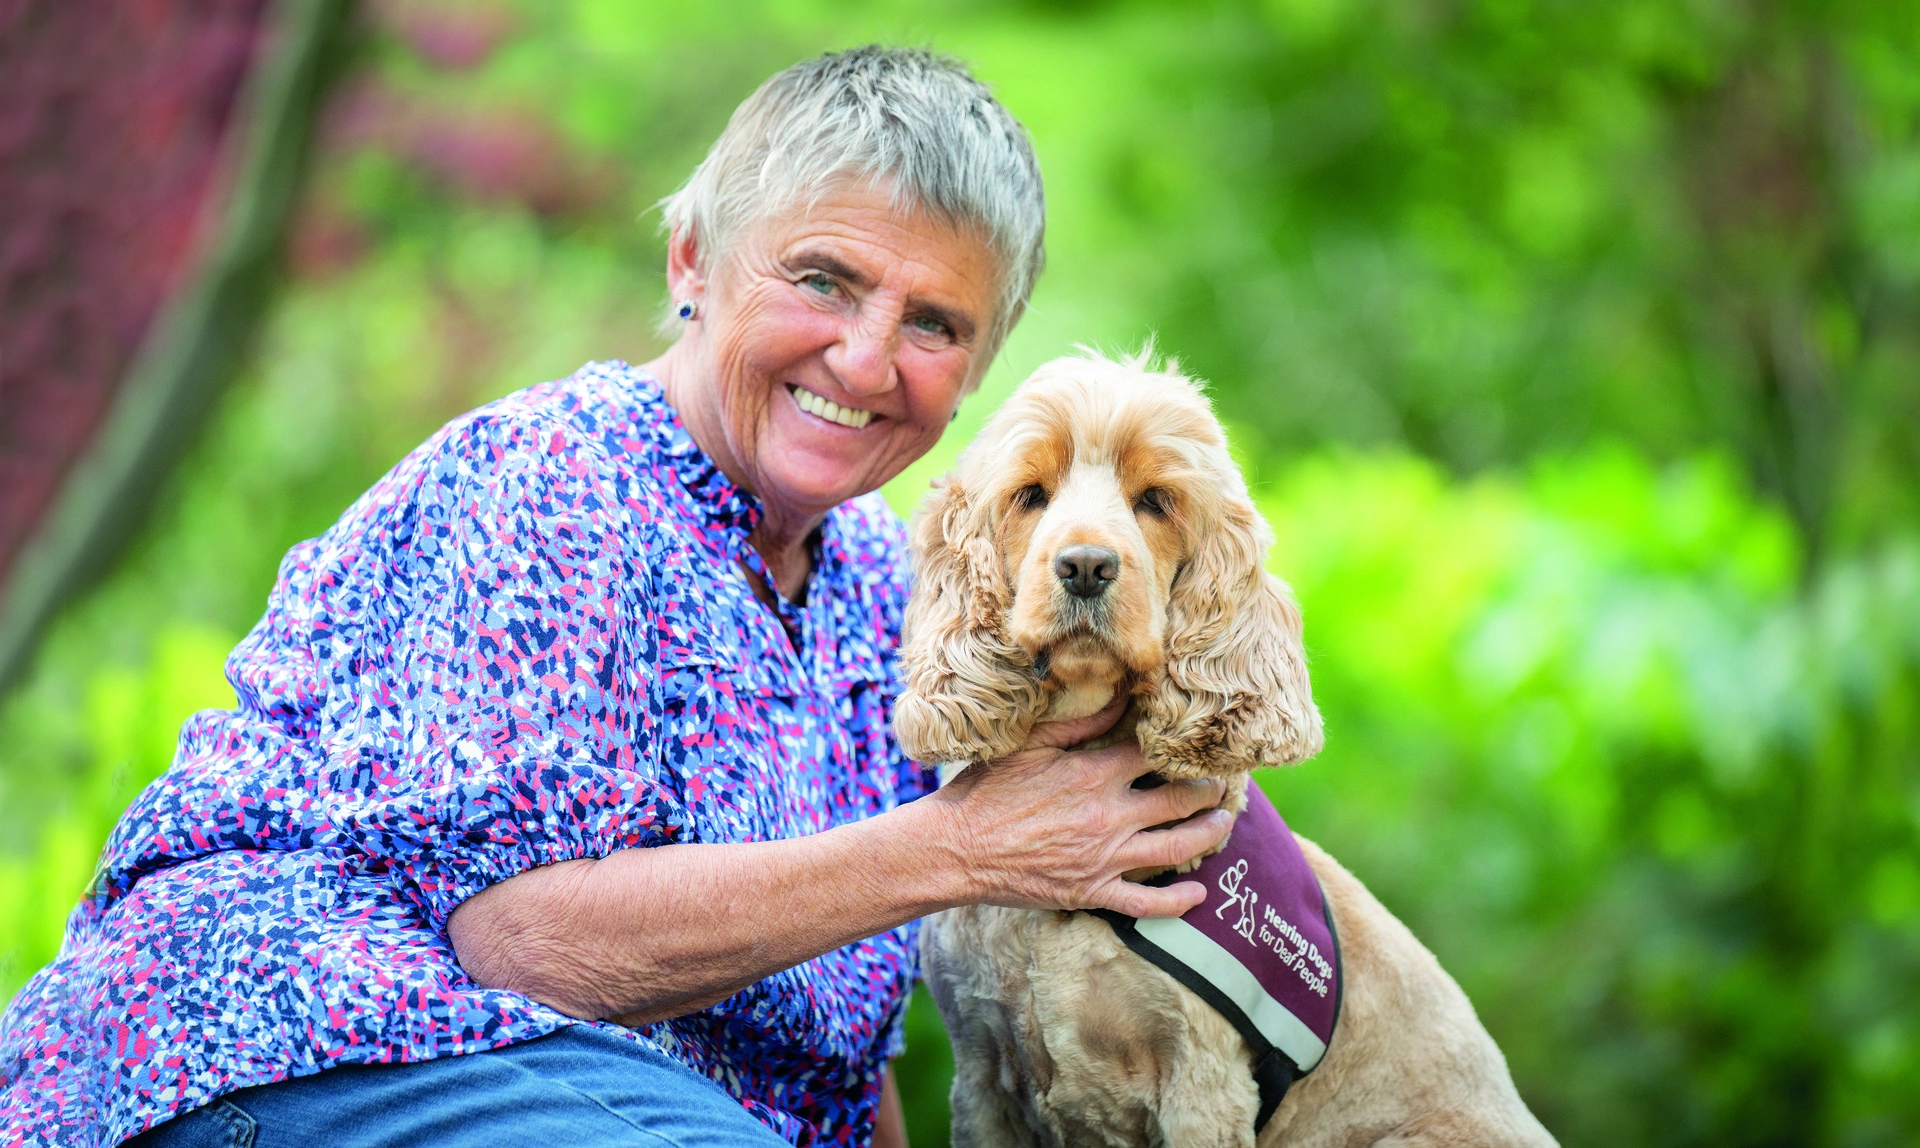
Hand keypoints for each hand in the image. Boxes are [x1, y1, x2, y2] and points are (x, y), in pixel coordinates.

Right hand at [928, 696, 1233, 917]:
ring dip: (1209, 834)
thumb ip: (1081, 725)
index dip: (1183, 749)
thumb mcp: (1031, 747)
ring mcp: (1104, 858)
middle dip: (1209, 791)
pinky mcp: (1093, 891)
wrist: (957, 849)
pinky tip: (1199, 894)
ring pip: (1178, 848)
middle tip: (1223, 784)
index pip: (1157, 756)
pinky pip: (1147, 903)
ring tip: (1223, 823)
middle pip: (1181, 800)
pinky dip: (1179, 900)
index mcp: (1094, 774)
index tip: (1200, 746)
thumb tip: (1120, 698)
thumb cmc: (988, 791)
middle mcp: (1109, 815)